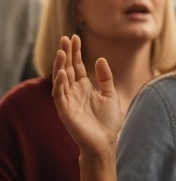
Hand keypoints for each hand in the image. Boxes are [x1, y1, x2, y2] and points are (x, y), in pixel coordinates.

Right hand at [52, 35, 122, 159]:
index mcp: (84, 87)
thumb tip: (100, 59)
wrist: (105, 143)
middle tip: (65, 38)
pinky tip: (62, 72)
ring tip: (61, 51)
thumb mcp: (110, 95)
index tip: (75, 37)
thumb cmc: (108, 122)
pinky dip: (59, 83)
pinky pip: (59, 94)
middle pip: (67, 68)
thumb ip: (105, 78)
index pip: (76, 66)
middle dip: (66, 53)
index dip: (75, 52)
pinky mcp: (65, 110)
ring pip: (60, 79)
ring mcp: (68, 100)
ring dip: (60, 65)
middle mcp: (74, 91)